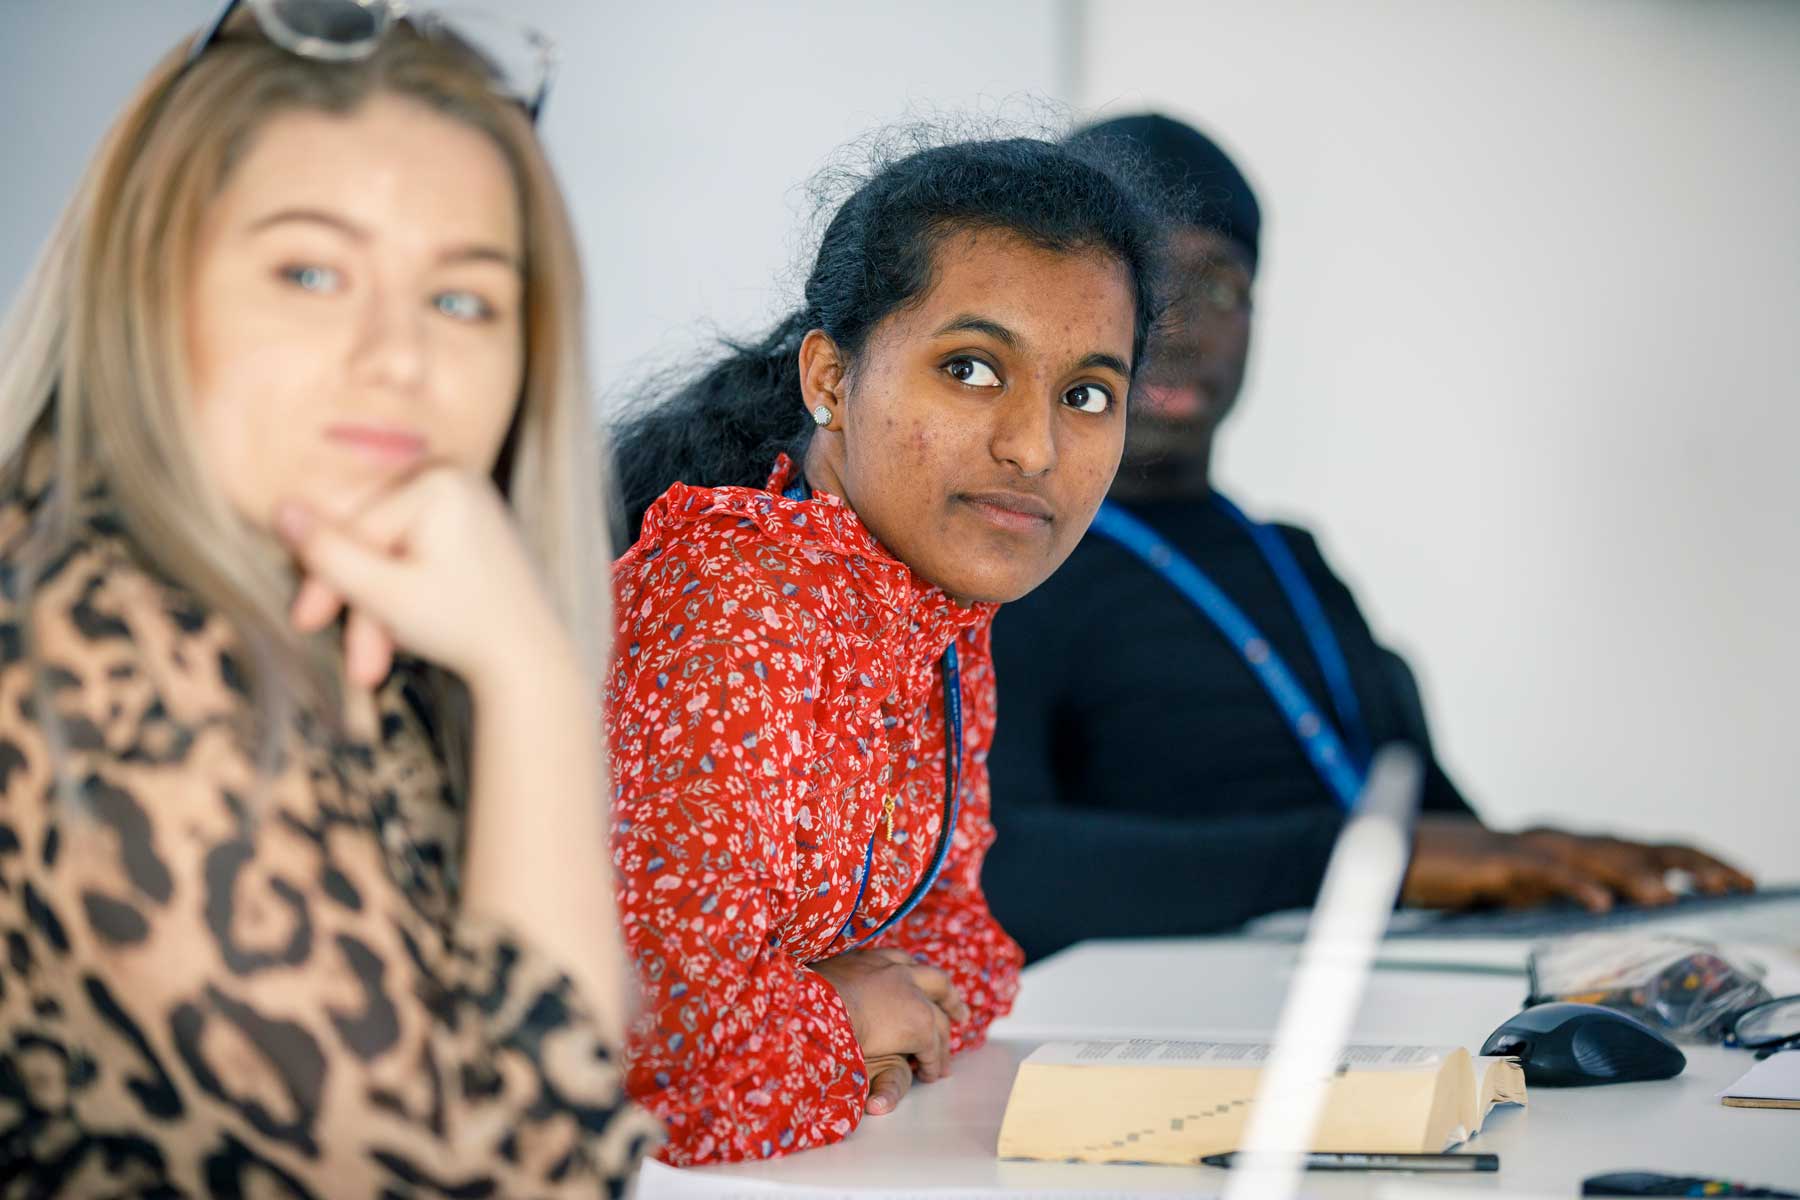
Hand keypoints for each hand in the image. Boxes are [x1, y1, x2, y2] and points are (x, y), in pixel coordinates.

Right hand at [275, 466, 570, 695]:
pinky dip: (404, 594)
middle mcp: (454, 477)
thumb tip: (279, 508)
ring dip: (379, 609)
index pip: (356, 529)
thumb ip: (327, 554)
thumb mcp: (384, 594)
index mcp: (437, 481)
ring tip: (381, 664)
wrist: (532, 660)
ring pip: (392, 553)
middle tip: (358, 666)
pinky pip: (416, 554)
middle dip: (360, 604)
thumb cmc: (464, 625)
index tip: (304, 624)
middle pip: (374, 540)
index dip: (325, 580)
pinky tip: (405, 638)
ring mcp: (467, 500)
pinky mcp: (471, 526)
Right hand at [810, 948, 968, 1114]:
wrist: (814, 1007)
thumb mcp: (821, 984)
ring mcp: (911, 995)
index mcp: (870, 959)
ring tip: (944, 1061)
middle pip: (936, 981)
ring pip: (937, 1019)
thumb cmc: (806, 1000)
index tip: (915, 981)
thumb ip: (831, 987)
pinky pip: (932, 1047)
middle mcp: (896, 971)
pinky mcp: (918, 1024)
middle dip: (948, 997)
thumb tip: (812, 990)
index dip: (911, 975)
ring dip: (943, 1040)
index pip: (899, 960)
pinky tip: (930, 1074)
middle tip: (958, 1013)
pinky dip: (933, 1062)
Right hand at [1402, 815, 1755, 911]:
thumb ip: (1572, 895)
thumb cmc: (1468, 874)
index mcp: (1571, 848)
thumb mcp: (1533, 891)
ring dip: (1639, 877)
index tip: (1739, 877)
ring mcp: (1531, 848)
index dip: (1696, 860)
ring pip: (1596, 858)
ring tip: (1675, 896)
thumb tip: (1618, 912)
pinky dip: (1575, 885)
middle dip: (1689, 866)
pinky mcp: (1499, 863)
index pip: (1646, 850)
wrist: (1405, 853)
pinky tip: (1600, 902)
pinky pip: (1543, 872)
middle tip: (1733, 883)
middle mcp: (1560, 841)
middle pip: (1636, 849)